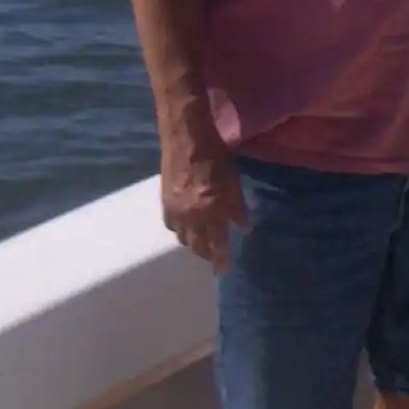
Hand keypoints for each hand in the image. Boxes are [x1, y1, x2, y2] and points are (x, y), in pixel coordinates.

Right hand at [160, 135, 249, 273]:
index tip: (223, 271)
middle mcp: (190, 216)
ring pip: (182, 238)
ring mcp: (175, 209)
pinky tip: (185, 227)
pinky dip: (180, 230)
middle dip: (206, 253)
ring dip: (193, 243)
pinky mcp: (164, 201)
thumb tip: (244, 228)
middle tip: (214, 256)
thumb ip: (238, 208)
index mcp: (210, 211)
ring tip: (202, 243)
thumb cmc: (216, 155)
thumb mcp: (234, 181)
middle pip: (196, 245)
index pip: (217, 245)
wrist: (186, 137)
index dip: (220, 260)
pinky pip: (171, 225)